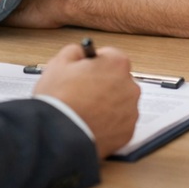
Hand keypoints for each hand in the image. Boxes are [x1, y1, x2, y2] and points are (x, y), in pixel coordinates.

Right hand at [34, 43, 140, 158]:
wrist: (57, 136)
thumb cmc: (59, 98)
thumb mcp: (59, 63)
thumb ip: (75, 51)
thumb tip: (81, 53)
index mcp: (117, 64)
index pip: (111, 56)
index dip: (95, 63)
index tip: (86, 71)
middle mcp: (130, 86)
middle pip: (118, 80)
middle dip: (104, 84)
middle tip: (83, 93)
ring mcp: (131, 111)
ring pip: (120, 102)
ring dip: (108, 104)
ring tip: (85, 111)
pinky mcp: (128, 132)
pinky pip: (119, 123)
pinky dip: (109, 124)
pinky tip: (91, 124)